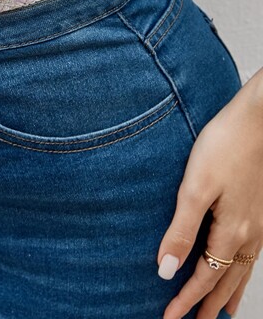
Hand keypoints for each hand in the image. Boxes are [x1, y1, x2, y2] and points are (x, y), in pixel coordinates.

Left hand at [158, 75, 262, 318]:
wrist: (258, 120)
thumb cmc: (224, 145)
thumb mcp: (195, 186)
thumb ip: (181, 230)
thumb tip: (164, 271)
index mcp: (231, 232)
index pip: (203, 278)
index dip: (184, 300)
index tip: (167, 318)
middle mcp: (249, 235)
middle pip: (226, 282)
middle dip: (208, 307)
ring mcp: (259, 225)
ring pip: (241, 271)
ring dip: (227, 294)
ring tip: (217, 314)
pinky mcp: (260, 211)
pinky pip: (250, 256)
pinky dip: (241, 273)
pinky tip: (237, 269)